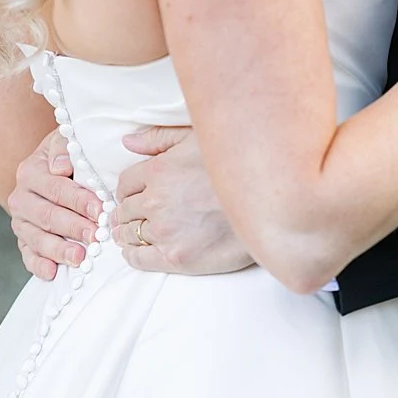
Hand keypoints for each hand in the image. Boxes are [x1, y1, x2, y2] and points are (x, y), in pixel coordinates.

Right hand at [6, 127, 101, 280]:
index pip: (55, 188)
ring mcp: (20, 222)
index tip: (100, 210)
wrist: (49, 171)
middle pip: (46, 216)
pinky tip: (52, 273)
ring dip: (58, 250)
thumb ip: (64, 147)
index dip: (78, 200)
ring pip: (36, 238)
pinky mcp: (23, 241)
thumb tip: (61, 166)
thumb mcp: (66, 142)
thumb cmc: (67, 158)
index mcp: (30, 172)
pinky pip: (27, 255)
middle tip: (96, 237)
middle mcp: (20, 198)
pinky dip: (38, 265)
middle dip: (73, 227)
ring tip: (80, 258)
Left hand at [114, 126, 253, 274]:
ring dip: (128, 234)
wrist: (272, 205)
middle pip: (125, 211)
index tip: (132, 197)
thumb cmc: (238, 167)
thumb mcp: (199, 138)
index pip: (125, 185)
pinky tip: (136, 252)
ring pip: (129, 234)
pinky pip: (139, 259)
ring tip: (131, 235)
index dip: (127, 192)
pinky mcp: (177, 257)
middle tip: (130, 218)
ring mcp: (165, 231)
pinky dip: (133, 255)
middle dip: (127, 213)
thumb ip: (160, 138)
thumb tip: (128, 141)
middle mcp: (156, 202)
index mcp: (158, 171)